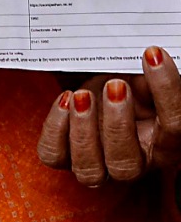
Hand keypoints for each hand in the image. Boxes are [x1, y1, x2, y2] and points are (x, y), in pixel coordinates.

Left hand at [36, 49, 180, 185]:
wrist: (99, 91)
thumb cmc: (126, 85)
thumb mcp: (143, 79)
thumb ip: (150, 74)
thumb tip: (151, 53)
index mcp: (164, 142)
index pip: (174, 126)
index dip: (166, 89)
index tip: (153, 54)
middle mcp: (132, 162)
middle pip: (126, 163)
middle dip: (117, 124)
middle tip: (115, 85)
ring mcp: (96, 164)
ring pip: (89, 168)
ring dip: (83, 131)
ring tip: (82, 95)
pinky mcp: (63, 155)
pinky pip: (53, 154)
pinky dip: (55, 129)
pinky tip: (64, 100)